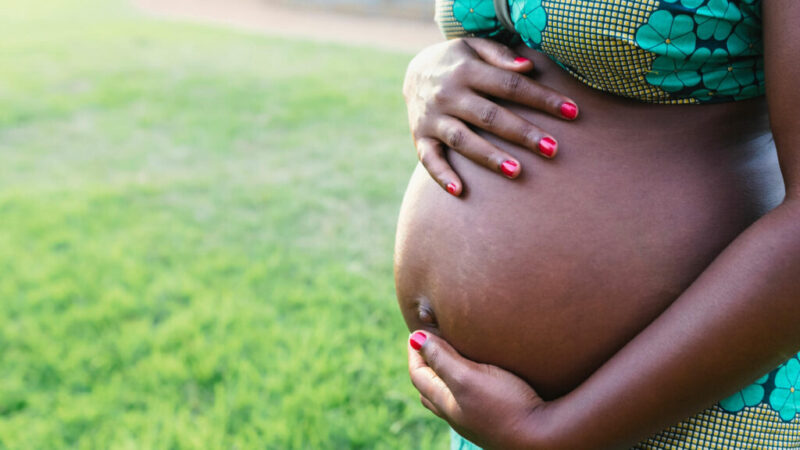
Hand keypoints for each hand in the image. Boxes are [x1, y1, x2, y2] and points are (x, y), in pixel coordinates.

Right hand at [402, 38, 578, 195]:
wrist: (413, 72)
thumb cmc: (458, 61)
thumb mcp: (475, 46)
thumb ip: (500, 55)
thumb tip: (529, 67)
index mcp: (467, 70)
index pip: (510, 85)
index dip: (542, 98)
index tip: (572, 111)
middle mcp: (448, 95)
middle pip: (490, 116)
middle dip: (522, 133)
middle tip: (552, 148)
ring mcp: (432, 118)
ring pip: (463, 140)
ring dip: (488, 156)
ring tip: (516, 171)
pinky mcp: (420, 137)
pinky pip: (429, 159)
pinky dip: (441, 175)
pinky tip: (459, 191)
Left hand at [408, 330, 552, 449]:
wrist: (543, 438)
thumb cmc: (505, 405)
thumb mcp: (468, 377)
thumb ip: (442, 358)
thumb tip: (415, 338)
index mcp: (445, 403)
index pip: (418, 375)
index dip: (415, 352)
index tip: (417, 332)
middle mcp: (457, 415)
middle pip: (430, 389)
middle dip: (426, 365)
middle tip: (430, 344)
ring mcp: (475, 420)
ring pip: (450, 396)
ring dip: (445, 376)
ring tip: (453, 358)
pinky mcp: (494, 420)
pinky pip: (469, 401)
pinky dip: (465, 385)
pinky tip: (482, 378)